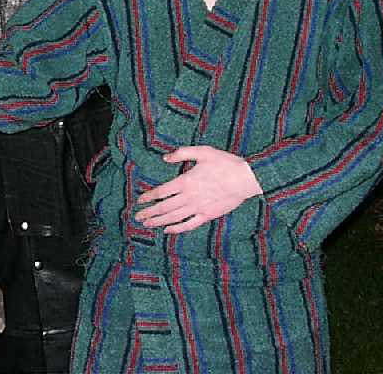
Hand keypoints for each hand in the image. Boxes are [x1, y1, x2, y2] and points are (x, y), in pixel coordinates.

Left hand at [133, 146, 262, 233]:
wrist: (245, 179)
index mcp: (185, 181)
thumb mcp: (202, 152)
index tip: (139, 201)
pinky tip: (168, 230)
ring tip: (147, 224)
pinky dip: (177, 229)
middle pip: (164, 207)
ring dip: (158, 221)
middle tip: (137, 217)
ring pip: (173, 218)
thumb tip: (165, 158)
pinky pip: (189, 224)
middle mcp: (188, 197)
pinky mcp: (207, 215)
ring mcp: (197, 208)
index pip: (161, 192)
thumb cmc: (224, 163)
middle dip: (149, 212)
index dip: (148, 197)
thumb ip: (182, 153)